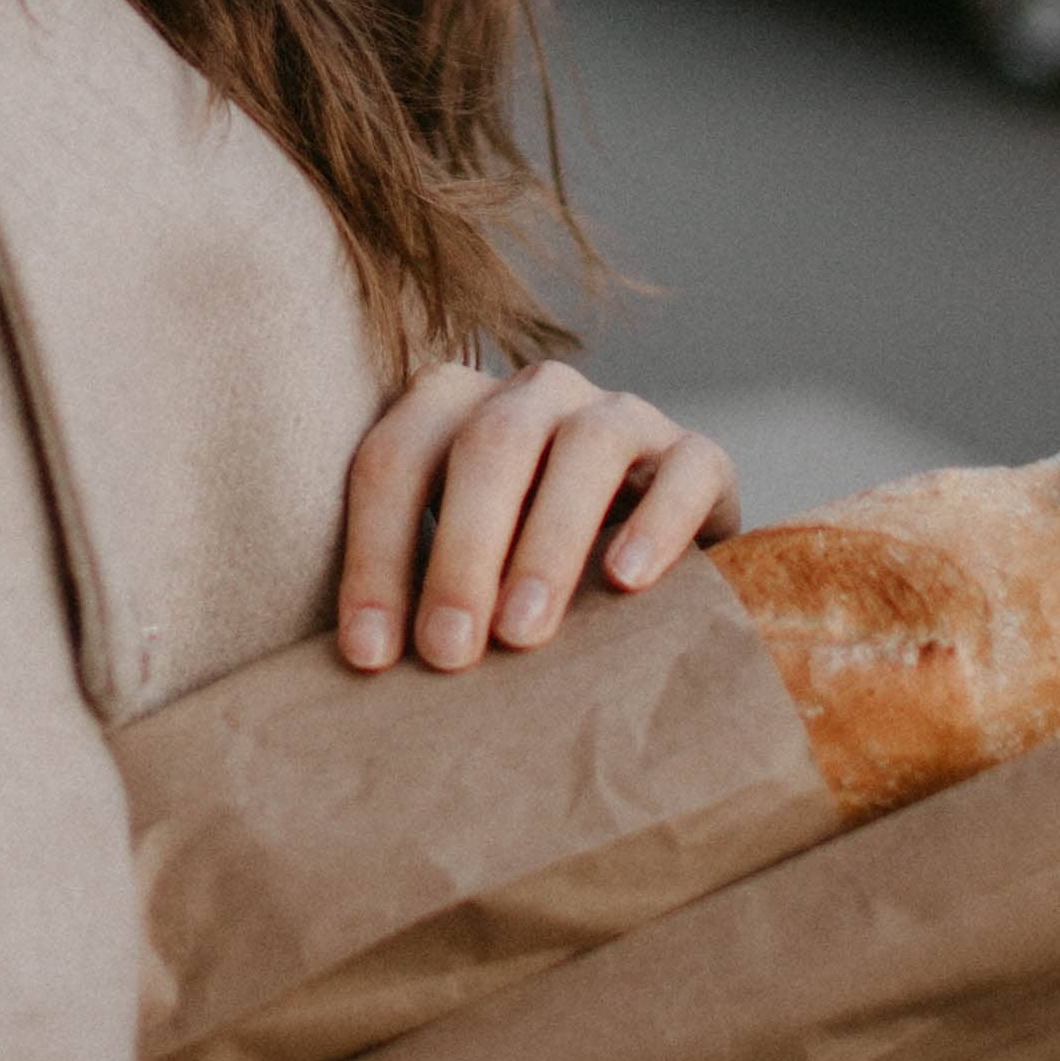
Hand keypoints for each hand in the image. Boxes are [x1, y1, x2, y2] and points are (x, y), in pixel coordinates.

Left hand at [338, 356, 739, 675]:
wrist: (642, 557)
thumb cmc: (514, 575)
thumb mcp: (457, 568)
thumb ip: (409, 589)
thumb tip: (360, 667)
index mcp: (454, 405)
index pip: (396, 461)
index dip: (373, 555)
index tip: (368, 655)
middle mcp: (534, 393)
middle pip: (488, 446)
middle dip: (461, 552)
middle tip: (447, 653)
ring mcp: (620, 413)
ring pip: (585, 446)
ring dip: (547, 543)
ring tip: (523, 633)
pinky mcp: (698, 454)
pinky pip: (686, 469)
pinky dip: (656, 523)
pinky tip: (625, 583)